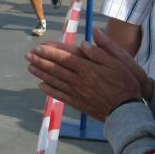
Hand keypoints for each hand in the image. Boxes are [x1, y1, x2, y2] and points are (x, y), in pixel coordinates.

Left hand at [25, 29, 145, 120]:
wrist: (126, 110)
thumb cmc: (125, 83)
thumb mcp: (118, 62)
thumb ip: (100, 52)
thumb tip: (83, 43)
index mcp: (88, 68)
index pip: (65, 57)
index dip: (50, 52)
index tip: (38, 48)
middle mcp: (79, 80)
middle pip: (56, 69)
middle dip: (40, 61)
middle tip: (28, 55)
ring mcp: (77, 92)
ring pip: (55, 81)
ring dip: (41, 74)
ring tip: (30, 67)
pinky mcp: (78, 103)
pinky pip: (60, 96)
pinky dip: (49, 90)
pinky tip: (41, 86)